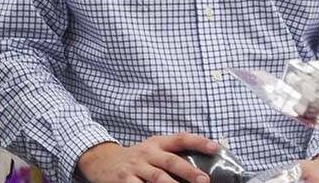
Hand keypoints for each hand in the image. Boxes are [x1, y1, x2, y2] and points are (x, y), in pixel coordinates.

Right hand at [76, 133, 217, 182]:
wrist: (102, 161)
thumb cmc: (137, 157)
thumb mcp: (153, 148)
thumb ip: (173, 152)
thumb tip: (204, 158)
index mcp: (158, 143)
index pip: (181, 139)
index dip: (199, 142)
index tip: (215, 148)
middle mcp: (148, 153)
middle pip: (171, 161)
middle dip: (189, 171)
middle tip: (204, 180)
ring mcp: (135, 167)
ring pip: (157, 178)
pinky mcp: (124, 180)